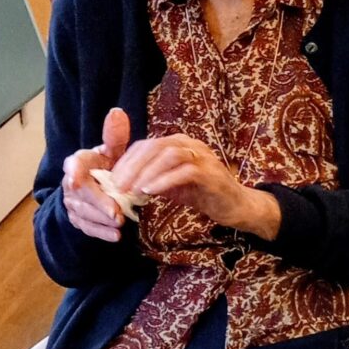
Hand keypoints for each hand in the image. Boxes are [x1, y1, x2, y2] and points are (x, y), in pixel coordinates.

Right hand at [61, 108, 131, 241]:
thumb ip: (115, 136)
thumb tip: (117, 112)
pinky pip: (87, 227)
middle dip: (99, 204)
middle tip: (117, 212)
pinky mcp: (77, 218)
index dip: (74, 171)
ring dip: (102, 220)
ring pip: (84, 213)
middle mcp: (71, 183)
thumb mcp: (112, 151)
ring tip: (120, 224)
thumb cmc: (107, 164)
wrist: (97, 185)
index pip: (73, 164)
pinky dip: (101, 233)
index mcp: (79, 162)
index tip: (76, 178)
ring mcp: (72, 202)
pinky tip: (116, 236)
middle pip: (81, 194)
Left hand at [111, 134, 280, 238]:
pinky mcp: (211, 173)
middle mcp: (191, 144)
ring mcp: (203, 157)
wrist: (236, 205)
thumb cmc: (203, 193)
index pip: (147, 144)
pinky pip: (185, 172)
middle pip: (155, 146)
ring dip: (146, 172)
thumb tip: (122, 184)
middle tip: (117, 186)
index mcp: (180, 144)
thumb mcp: (172, 183)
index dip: (127, 161)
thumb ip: (152, 178)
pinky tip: (151, 192)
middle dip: (132, 166)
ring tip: (131, 190)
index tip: (112, 179)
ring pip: (169, 155)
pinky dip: (164, 181)